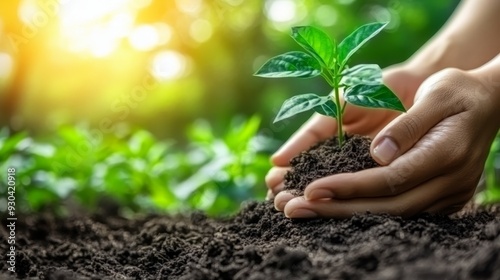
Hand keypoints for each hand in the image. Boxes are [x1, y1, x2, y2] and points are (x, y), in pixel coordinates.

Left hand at [274, 68, 499, 217]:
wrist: (487, 100)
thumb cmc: (458, 89)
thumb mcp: (437, 92)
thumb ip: (408, 124)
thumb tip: (378, 155)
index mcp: (446, 151)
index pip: (390, 178)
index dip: (348, 187)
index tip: (311, 190)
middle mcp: (448, 179)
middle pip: (386, 206)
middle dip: (336, 209)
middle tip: (293, 208)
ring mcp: (447, 192)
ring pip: (392, 215)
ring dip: (345, 214)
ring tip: (304, 211)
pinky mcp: (441, 197)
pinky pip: (400, 210)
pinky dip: (365, 210)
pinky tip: (334, 207)